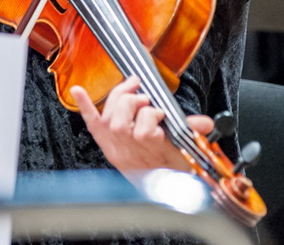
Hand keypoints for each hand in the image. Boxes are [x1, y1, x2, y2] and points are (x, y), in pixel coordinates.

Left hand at [72, 75, 213, 177]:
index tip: (160, 112)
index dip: (150, 117)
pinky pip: (93, 124)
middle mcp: (130, 151)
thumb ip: (195, 132)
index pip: (143, 132)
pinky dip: (85, 106)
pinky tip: (78, 90)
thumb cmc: (174, 170)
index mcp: (151, 152)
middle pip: (120, 121)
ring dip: (119, 100)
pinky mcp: (108, 145)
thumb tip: (205, 123)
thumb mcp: (188, 150)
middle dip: (132, 103)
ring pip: (108, 119)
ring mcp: (116, 148)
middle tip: (145, 99)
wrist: (163, 193)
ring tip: (133, 93)